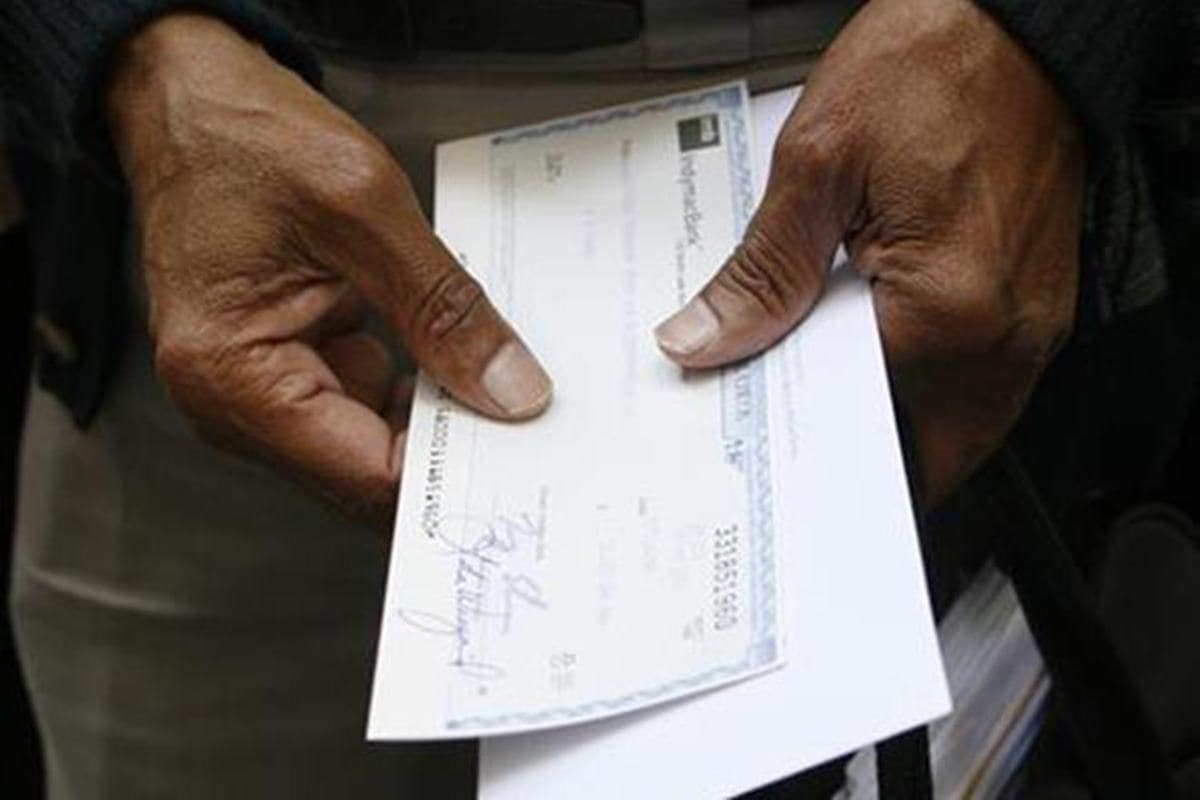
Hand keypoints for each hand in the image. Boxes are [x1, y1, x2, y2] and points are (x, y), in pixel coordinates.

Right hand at [108, 14, 551, 521]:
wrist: (186, 98)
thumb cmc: (240, 135)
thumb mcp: (364, 210)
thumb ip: (442, 308)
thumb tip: (507, 389)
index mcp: (231, 376)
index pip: (364, 475)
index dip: (449, 471)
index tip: (522, 449)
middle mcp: (230, 403)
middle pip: (365, 471)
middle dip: (446, 447)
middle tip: (527, 415)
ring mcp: (254, 389)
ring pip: (369, 440)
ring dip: (433, 411)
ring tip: (495, 371)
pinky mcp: (281, 366)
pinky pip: (361, 399)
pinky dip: (410, 381)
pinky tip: (448, 347)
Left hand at [654, 0, 1083, 506]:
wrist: (1017, 20)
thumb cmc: (935, 65)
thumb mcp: (818, 164)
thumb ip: (761, 274)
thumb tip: (703, 340)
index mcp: (947, 311)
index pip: (848, 422)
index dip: (792, 434)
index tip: (754, 430)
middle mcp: (1006, 336)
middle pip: (916, 448)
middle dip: (847, 449)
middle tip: (790, 416)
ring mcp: (1034, 328)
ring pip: (955, 429)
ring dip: (892, 421)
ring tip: (831, 378)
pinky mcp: (1041, 309)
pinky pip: (981, 386)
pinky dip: (927, 386)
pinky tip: (880, 348)